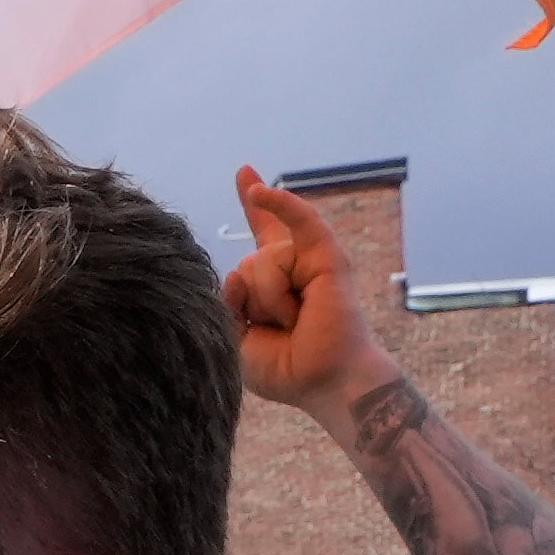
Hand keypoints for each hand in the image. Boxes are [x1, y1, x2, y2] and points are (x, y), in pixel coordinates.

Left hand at [222, 166, 388, 418]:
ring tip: (293, 321)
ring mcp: (309, 260)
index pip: (262, 235)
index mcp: (272, 283)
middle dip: (249, 303)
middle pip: (245, 265)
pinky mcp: (327, 256)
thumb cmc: (285, 367)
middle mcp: (291, 265)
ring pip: (259, 261)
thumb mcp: (236, 337)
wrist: (323, 380)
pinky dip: (280, 203)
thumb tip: (238, 269)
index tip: (246, 174)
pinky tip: (256, 189)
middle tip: (280, 329)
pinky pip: (299, 219)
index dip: (255, 206)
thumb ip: (227, 300)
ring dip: (267, 300)